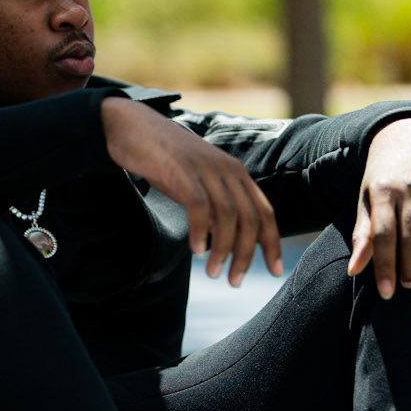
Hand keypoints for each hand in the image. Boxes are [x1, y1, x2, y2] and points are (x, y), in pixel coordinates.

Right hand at [101, 96, 282, 284]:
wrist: (134, 128)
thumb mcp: (199, 183)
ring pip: (228, 216)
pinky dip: (201, 231)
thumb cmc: (166, 161)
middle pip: (250, 219)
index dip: (272, 244)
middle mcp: (228, 170)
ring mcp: (206, 169)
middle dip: (245, 255)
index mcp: (237, 173)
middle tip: (234, 282)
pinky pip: (200, 206)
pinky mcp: (183, 171)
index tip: (276, 271)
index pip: (265, 212)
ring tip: (213, 273)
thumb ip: (215, 207)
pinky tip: (197, 250)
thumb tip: (227, 242)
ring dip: (223, 249)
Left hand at [348, 118, 410, 298]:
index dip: (385, 266)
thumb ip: (363, 234)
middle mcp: (408, 186)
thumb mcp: (367, 199)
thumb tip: (353, 270)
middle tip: (409, 284)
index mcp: (382, 191)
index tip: (387, 292)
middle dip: (410, 266)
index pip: (383, 236)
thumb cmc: (382, 176)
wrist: (405, 133)